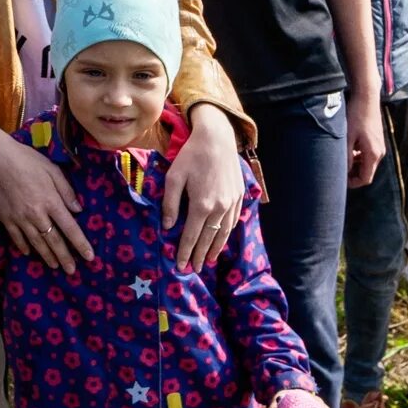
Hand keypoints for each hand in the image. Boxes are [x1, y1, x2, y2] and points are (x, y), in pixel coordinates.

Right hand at [0, 123, 93, 272]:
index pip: (70, 228)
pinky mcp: (6, 219)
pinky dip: (24, 247)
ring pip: (36, 243)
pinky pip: (17, 238)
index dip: (80, 244)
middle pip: (54, 241)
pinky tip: (29, 253)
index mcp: (51, 201)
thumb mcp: (52, 169)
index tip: (89, 256)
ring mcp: (20, 219)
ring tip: (55, 266)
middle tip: (72, 270)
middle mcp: (37, 214)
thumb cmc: (27, 160)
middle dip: (64, 257)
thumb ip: (66, 191)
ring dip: (47, 256)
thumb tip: (78, 210)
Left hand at [165, 103, 241, 271]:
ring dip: (215, 249)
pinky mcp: (238, 196)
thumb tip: (168, 226)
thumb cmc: (191, 156)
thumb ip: (170, 203)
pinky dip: (226, 235)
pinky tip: (220, 240)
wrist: (217, 138)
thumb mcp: (174, 177)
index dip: (185, 252)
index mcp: (201, 205)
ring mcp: (231, 203)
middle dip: (199, 255)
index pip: (192, 236)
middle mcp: (219, 208)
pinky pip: (232, 222)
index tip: (180, 265)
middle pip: (208, 239)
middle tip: (193, 269)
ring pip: (223, 233)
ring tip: (207, 261)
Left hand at [346, 92, 384, 189]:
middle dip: (352, 174)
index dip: (352, 183)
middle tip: (338, 170)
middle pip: (367, 172)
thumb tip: (342, 172)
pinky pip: (368, 155)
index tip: (339, 180)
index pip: (365, 179)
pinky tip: (348, 148)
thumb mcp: (347, 137)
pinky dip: (359, 156)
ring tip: (341, 158)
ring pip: (367, 164)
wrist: (367, 98)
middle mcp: (380, 153)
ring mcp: (380, 146)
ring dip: (355, 165)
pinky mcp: (377, 140)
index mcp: (373, 154)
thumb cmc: (356, 116)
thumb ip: (346, 156)